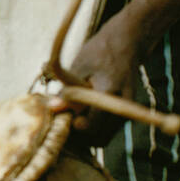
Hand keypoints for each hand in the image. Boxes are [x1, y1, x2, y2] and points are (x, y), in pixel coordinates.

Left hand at [49, 12, 142, 144]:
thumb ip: (68, 90)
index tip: (60, 117)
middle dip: (78, 134)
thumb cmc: (100, 51)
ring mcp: (126, 111)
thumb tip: (53, 108)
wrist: (126, 43)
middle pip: (98, 137)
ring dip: (85, 133)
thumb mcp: (80, 67)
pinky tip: (80, 114)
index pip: (91, 125)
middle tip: (62, 119)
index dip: (71, 126)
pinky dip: (93, 128)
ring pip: (103, 137)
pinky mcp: (125, 113)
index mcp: (110, 92)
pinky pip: (107, 130)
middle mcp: (122, 106)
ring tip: (70, 115)